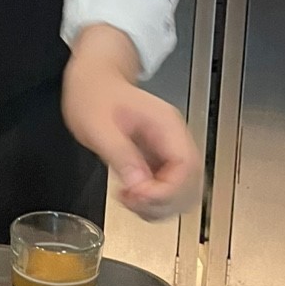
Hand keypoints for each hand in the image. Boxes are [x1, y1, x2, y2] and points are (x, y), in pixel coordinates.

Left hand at [61, 25, 199, 221]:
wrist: (92, 79)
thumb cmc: (95, 93)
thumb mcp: (98, 125)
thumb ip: (120, 154)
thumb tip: (138, 185)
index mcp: (165, 124)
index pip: (187, 166)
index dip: (168, 190)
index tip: (142, 197)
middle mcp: (172, 137)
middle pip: (191, 183)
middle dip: (165, 202)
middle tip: (134, 202)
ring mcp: (166, 149)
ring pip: (183, 191)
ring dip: (160, 205)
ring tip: (131, 200)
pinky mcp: (157, 159)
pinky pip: (167, 188)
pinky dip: (152, 200)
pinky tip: (131, 196)